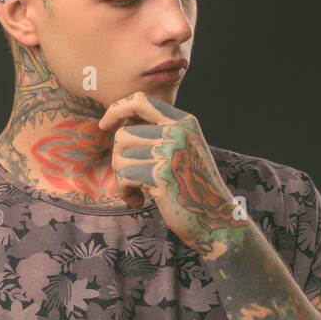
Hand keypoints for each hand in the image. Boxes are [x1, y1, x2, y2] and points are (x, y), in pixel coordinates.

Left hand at [97, 91, 248, 255]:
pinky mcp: (161, 173)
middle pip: (123, 134)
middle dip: (119, 159)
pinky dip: (125, 191)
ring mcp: (170, 151)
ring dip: (122, 178)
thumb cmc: (193, 188)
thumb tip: (118, 123)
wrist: (216, 219)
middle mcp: (178, 132)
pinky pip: (124, 175)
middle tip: (132, 178)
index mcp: (184, 122)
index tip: (104, 124)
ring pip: (120, 156)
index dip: (117, 109)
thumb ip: (159, 134)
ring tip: (138, 190)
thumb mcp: (183, 150)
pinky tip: (139, 200)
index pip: (141, 100)